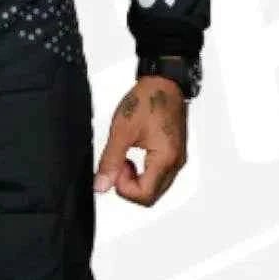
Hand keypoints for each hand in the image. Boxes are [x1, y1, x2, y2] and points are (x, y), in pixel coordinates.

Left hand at [93, 77, 188, 205]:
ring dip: (136, 179)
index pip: (145, 196)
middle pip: (151, 196)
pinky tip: (134, 155)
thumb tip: (101, 185)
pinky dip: (144, 172)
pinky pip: (159, 175)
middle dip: (129, 185)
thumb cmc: (149, 100)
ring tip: (125, 157)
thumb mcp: (122, 131)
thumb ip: (110, 161)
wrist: (165, 83)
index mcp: (165, 159)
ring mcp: (177, 159)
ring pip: (155, 187)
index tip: (115, 168)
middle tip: (118, 163)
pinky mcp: (175, 154)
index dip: (124, 188)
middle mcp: (176, 163)